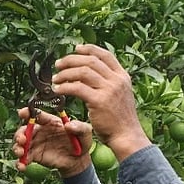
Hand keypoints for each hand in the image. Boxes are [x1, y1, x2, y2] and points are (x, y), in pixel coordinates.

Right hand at [13, 109, 91, 177]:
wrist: (78, 161)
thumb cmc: (81, 142)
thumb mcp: (85, 132)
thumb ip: (79, 127)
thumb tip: (69, 125)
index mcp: (50, 122)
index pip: (36, 115)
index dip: (28, 113)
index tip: (22, 113)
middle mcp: (40, 131)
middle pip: (25, 129)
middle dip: (20, 134)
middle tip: (22, 139)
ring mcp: (36, 144)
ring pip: (21, 143)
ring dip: (17, 147)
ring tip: (20, 152)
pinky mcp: (35, 156)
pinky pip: (25, 158)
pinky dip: (20, 162)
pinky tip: (22, 166)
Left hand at [52, 45, 150, 160]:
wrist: (126, 135)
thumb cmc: (120, 119)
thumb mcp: (120, 95)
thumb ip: (109, 83)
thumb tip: (91, 72)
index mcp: (122, 77)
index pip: (105, 55)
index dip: (89, 49)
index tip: (76, 48)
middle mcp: (117, 80)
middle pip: (91, 61)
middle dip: (72, 60)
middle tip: (59, 64)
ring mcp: (109, 90)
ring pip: (83, 72)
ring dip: (66, 73)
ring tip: (56, 79)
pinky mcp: (99, 101)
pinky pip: (77, 88)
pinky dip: (65, 87)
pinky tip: (58, 90)